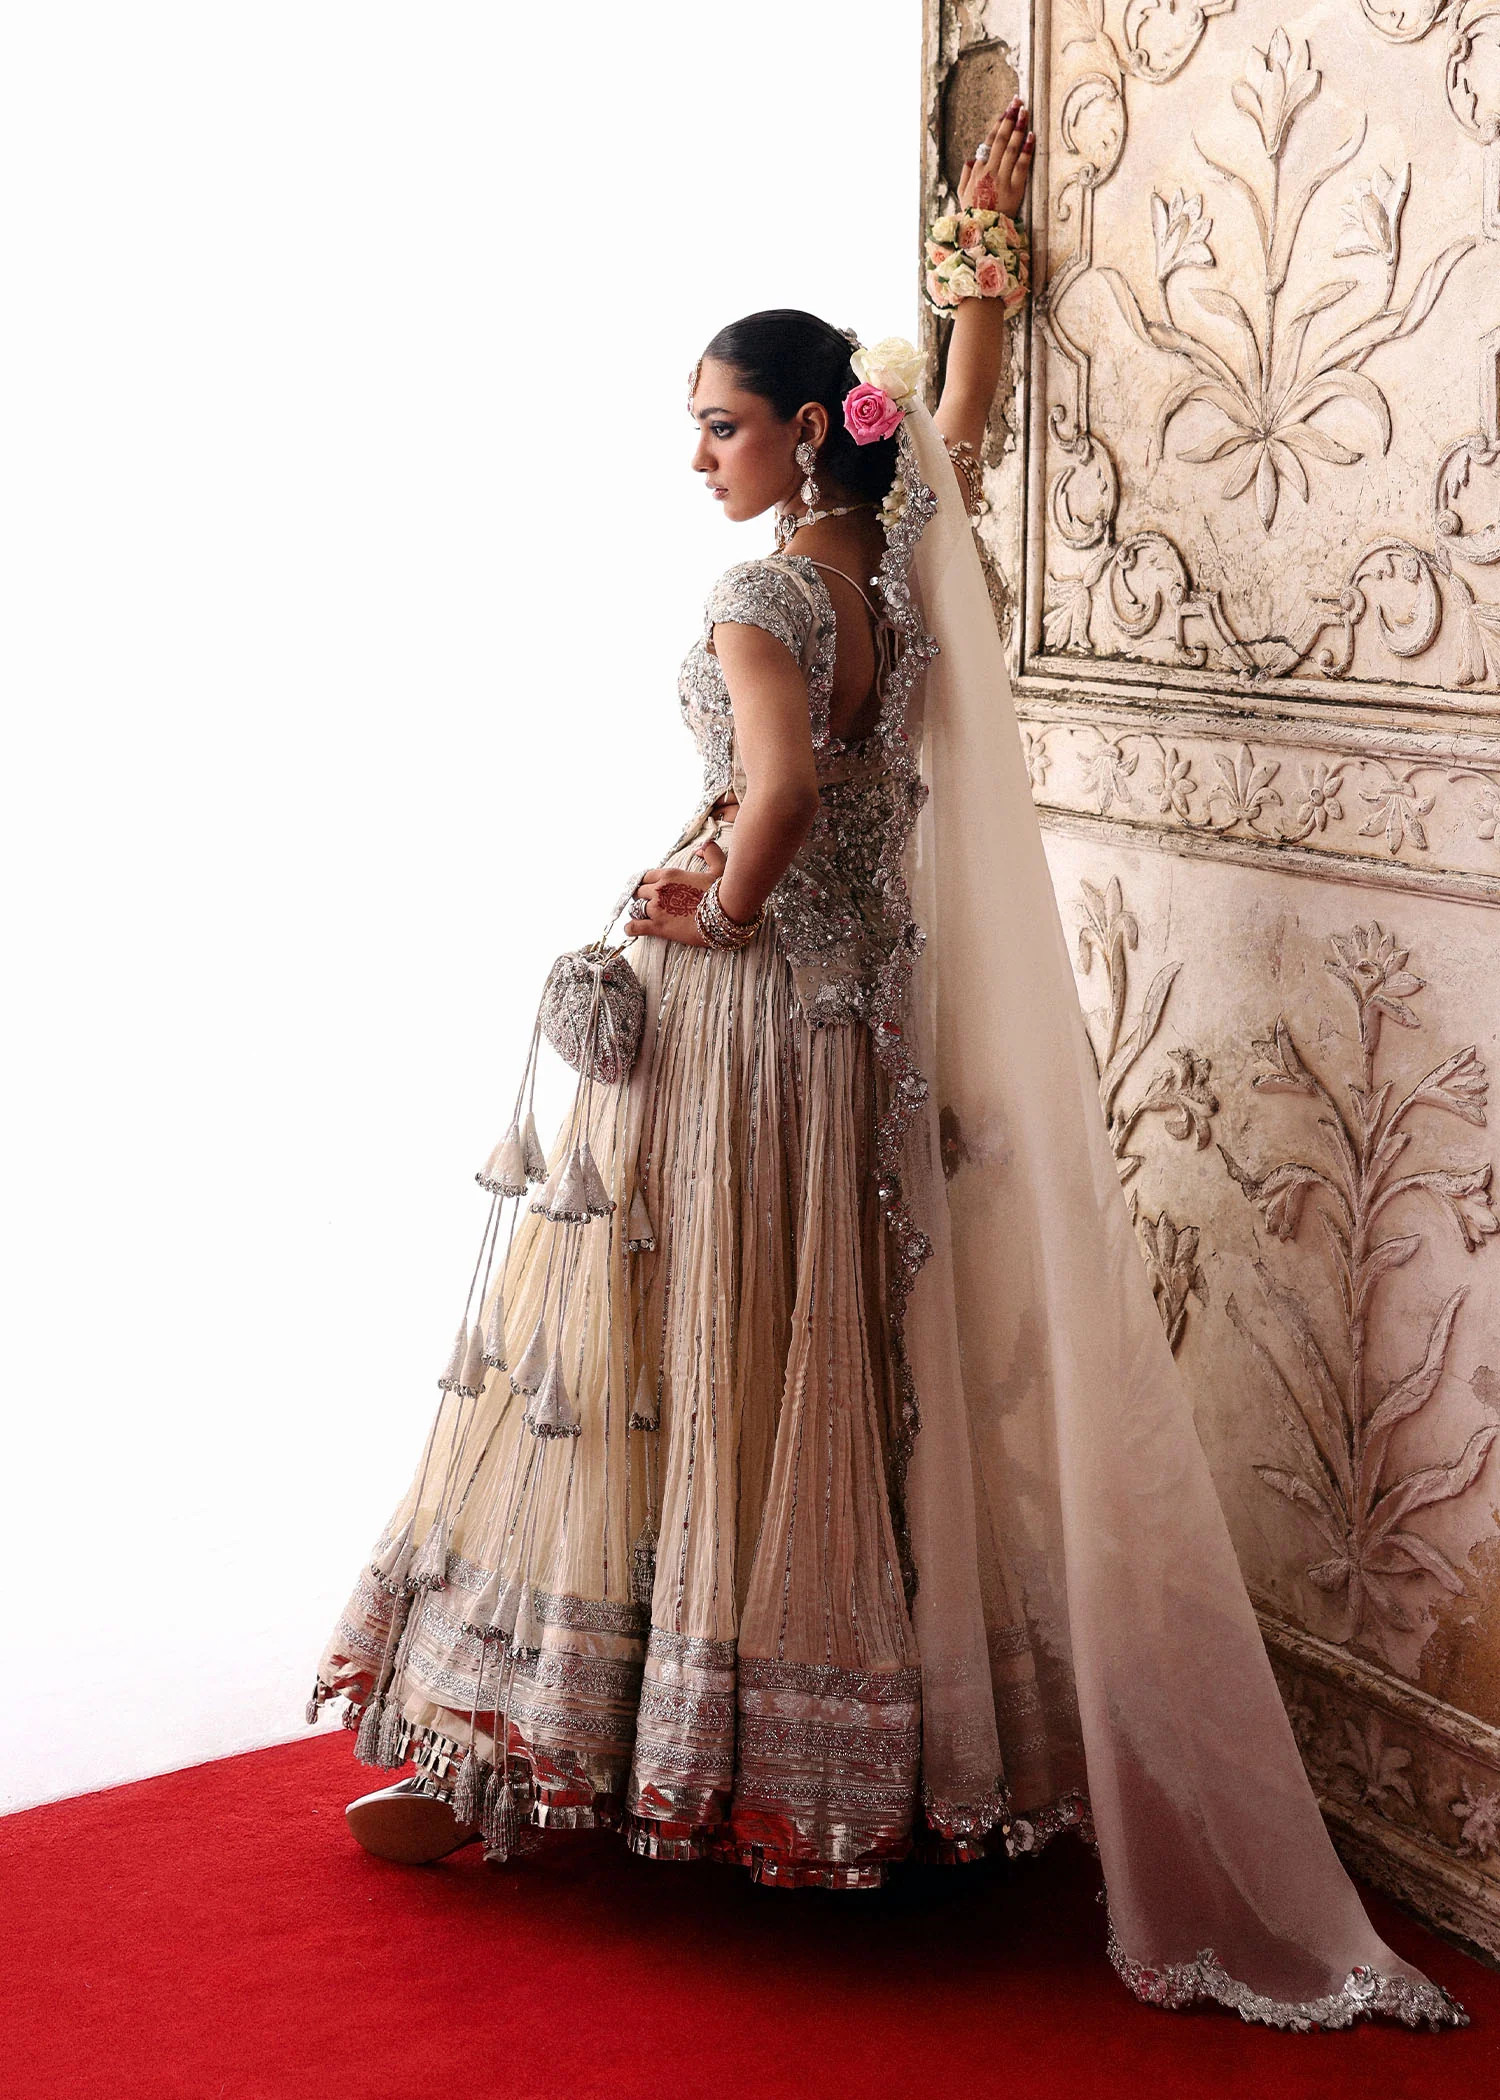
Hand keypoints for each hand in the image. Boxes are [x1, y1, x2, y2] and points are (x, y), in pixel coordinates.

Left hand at [627, 837, 727, 944]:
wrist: (726, 913)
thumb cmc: (723, 891)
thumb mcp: (719, 867)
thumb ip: (710, 852)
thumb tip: (701, 848)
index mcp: (669, 875)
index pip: (646, 877)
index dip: (646, 884)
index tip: (648, 890)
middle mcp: (659, 889)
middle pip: (639, 893)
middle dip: (642, 898)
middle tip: (647, 905)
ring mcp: (657, 908)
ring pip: (635, 908)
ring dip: (637, 912)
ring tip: (641, 917)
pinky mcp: (658, 926)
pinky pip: (634, 927)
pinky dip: (630, 928)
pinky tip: (631, 929)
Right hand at [959, 99, 1032, 221]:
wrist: (981, 235)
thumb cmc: (972, 216)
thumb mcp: (962, 196)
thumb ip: (965, 176)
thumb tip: (970, 159)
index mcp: (978, 171)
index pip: (989, 142)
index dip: (999, 124)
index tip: (1006, 111)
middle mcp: (990, 171)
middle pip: (1002, 139)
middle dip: (1010, 118)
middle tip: (1018, 102)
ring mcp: (1002, 179)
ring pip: (1012, 148)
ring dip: (1019, 127)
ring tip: (1025, 112)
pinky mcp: (1015, 189)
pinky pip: (1021, 165)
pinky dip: (1026, 149)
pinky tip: (1031, 135)